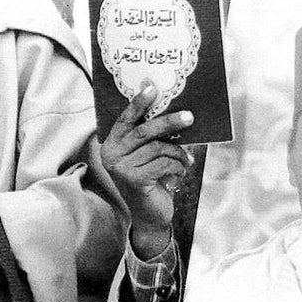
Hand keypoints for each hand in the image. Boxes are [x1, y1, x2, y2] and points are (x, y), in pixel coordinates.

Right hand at [97, 83, 193, 256]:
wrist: (150, 216)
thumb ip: (151, 136)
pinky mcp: (134, 180)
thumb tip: (172, 109)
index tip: (151, 86)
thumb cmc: (152, 178)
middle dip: (169, 122)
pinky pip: (164, 163)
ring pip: (159, 148)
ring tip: (186, 160)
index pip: (125, 118)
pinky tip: (180, 174)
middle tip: (190, 117)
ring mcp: (120, 168)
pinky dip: (178, 167)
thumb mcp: (148, 155)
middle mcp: (111, 155)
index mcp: (111, 143)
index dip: (138, 102)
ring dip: (178, 153)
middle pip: (144, 131)